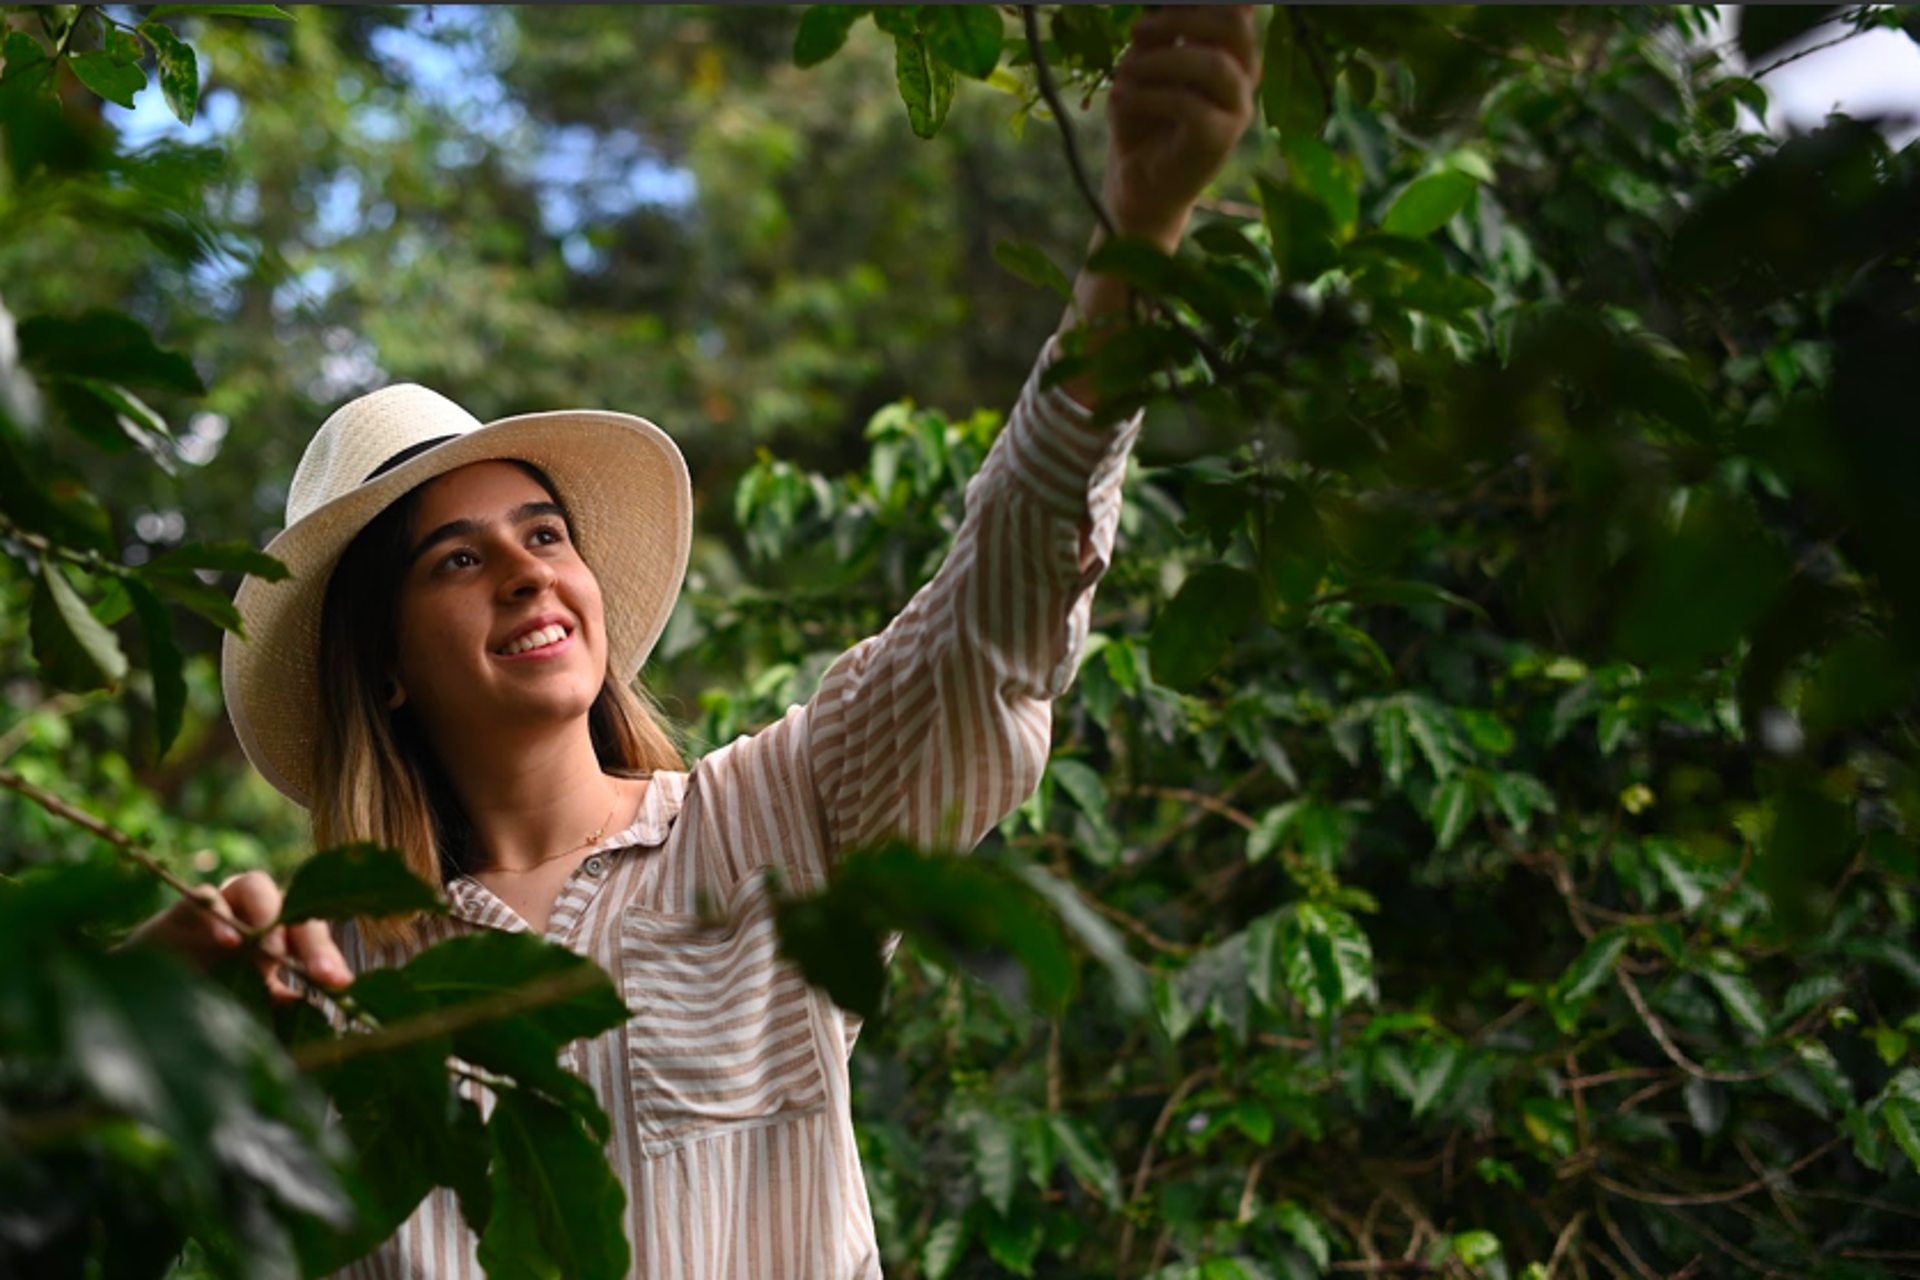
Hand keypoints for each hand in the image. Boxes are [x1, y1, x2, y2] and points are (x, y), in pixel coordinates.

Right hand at [126, 870, 353, 1001]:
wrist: (138, 1006)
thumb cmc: (202, 1006)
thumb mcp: (248, 1014)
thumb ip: (279, 1010)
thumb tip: (313, 1006)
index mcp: (277, 943)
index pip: (312, 938)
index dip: (328, 957)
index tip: (341, 985)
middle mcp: (253, 921)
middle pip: (294, 907)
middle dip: (311, 939)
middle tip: (319, 973)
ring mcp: (219, 913)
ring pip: (255, 885)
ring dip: (268, 913)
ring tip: (272, 952)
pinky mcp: (180, 914)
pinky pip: (203, 897)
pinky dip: (216, 912)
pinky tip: (227, 941)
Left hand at [1105, 5, 1261, 250]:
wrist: (1138, 182)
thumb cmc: (1141, 118)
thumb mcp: (1143, 65)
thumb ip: (1159, 34)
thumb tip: (1158, 11)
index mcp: (1228, 49)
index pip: (1234, 8)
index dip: (1201, 2)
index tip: (1156, 8)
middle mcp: (1243, 74)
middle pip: (1232, 24)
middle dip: (1179, 18)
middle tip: (1137, 32)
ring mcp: (1237, 108)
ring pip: (1213, 64)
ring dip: (1160, 61)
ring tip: (1124, 73)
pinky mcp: (1220, 140)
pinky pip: (1189, 105)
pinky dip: (1148, 96)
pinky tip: (1122, 100)